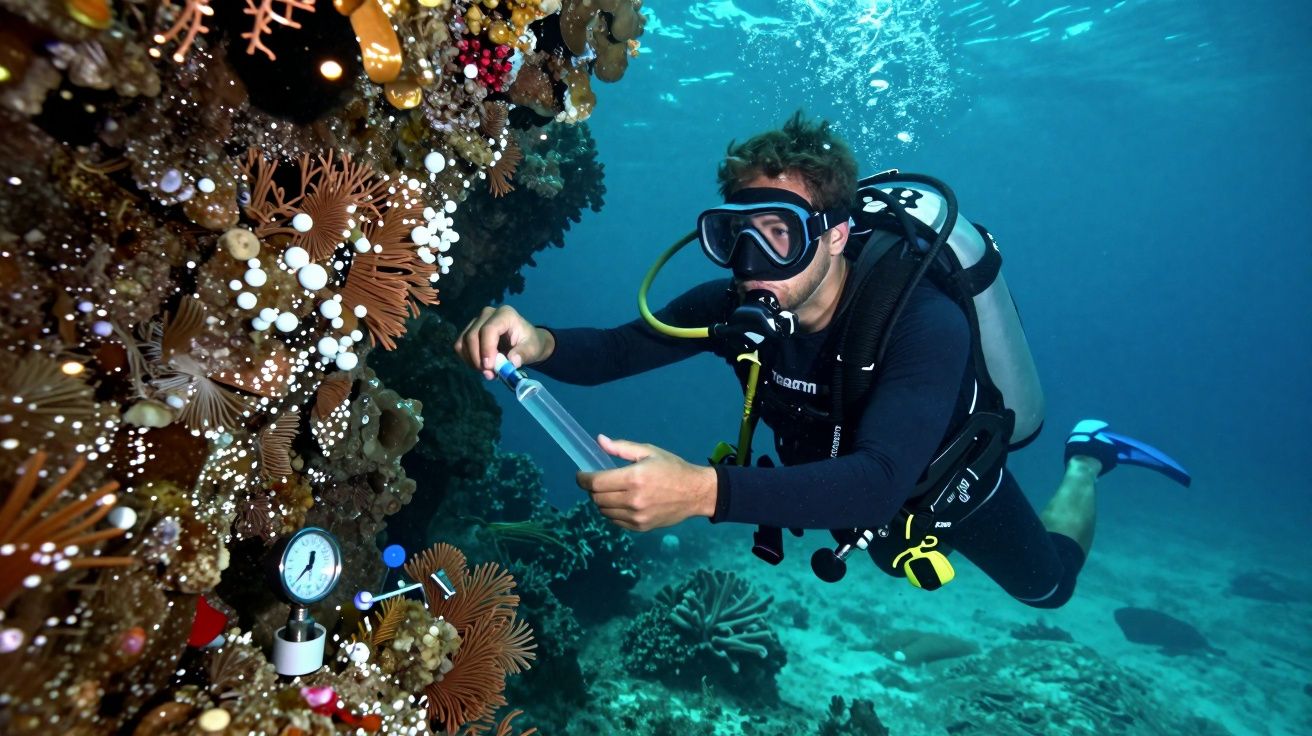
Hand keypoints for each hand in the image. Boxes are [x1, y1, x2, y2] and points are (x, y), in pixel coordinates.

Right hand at [454, 305, 554, 379]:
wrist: (526, 341)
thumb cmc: (530, 343)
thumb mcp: (533, 349)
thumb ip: (523, 354)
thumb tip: (512, 362)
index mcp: (505, 314)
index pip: (489, 329)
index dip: (486, 349)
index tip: (489, 367)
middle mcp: (488, 314)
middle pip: (473, 335)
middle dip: (478, 358)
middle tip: (489, 374)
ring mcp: (476, 321)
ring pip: (463, 341)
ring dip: (472, 361)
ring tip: (487, 372)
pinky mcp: (469, 330)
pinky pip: (460, 346)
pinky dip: (467, 359)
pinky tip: (480, 366)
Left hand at [577, 435, 717, 531]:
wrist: (695, 493)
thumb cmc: (672, 468)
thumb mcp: (649, 451)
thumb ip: (622, 448)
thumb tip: (599, 441)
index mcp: (634, 478)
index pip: (596, 483)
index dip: (583, 479)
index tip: (581, 475)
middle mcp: (633, 500)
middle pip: (597, 498)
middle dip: (592, 489)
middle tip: (598, 481)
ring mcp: (636, 516)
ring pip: (604, 511)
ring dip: (601, 501)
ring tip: (610, 492)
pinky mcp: (640, 527)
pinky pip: (615, 521)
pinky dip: (612, 511)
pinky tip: (621, 502)